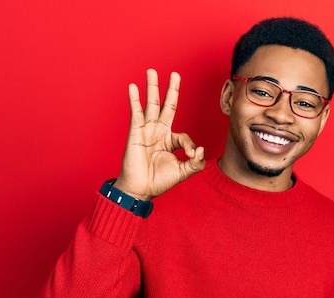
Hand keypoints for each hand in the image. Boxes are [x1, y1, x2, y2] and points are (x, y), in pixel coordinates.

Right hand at [113, 69, 204, 200]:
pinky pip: (136, 113)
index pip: (184, 135)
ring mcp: (146, 131)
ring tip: (152, 71)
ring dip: (152, 87)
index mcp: (169, 141)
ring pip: (151, 105)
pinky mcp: (136, 133)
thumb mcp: (183, 172)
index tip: (192, 155)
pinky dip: (134, 100)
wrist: (140, 190)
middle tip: (174, 74)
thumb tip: (201, 150)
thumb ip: (196, 163)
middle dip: (171, 90)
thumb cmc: (158, 182)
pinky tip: (133, 87)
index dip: (191, 145)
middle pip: (166, 106)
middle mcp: (158, 132)